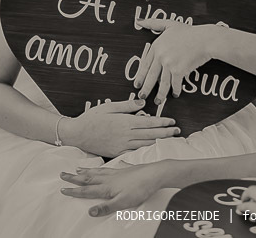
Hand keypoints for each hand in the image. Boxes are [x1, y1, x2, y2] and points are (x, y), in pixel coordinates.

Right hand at [59, 99, 178, 157]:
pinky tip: (153, 150)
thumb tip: (143, 103)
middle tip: (177, 131)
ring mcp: (122, 145)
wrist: (77, 134)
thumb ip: (127, 105)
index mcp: (125, 122)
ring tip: (170, 139)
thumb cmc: (92, 118)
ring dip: (159, 142)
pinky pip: (134, 153)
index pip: (149, 122)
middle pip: (151, 134)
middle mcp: (126, 135)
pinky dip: (145, 151)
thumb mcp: (109, 106)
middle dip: (166, 133)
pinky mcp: (117, 153)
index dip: (162, 122)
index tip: (173, 122)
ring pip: (145, 144)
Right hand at [60, 160, 169, 215]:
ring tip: (79, 169)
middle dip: (75, 178)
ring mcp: (118, 172)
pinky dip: (107, 166)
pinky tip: (110, 165)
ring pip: (98, 172)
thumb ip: (106, 207)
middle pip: (89, 178)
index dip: (74, 191)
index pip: (87, 190)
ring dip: (87, 171)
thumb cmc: (140, 189)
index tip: (63, 189)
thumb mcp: (123, 202)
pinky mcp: (127, 170)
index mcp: (107, 187)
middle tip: (63, 174)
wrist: (155, 174)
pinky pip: (113, 167)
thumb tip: (90, 211)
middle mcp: (110, 178)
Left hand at [135, 18, 216, 104]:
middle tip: (142, 96)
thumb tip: (140, 21)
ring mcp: (169, 64)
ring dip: (160, 94)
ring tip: (157, 101)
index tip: (138, 83)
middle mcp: (161, 55)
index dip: (141, 75)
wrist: (206, 39)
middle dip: (146, 88)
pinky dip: (175, 90)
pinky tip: (175, 94)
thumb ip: (154, 23)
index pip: (145, 63)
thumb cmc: (190, 32)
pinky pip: (175, 84)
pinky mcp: (179, 71)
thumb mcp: (170, 24)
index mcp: (157, 45)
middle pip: (151, 76)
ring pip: (162, 83)